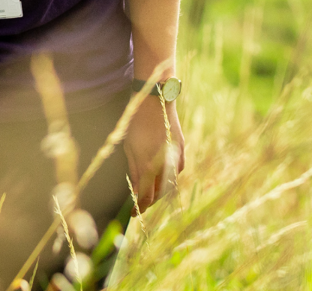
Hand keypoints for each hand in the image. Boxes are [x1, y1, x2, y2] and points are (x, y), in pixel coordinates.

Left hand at [124, 95, 184, 212]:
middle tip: (140, 203)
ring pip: (171, 184)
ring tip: (149, 190)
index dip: (140, 208)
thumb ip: (134, 171)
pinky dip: (169, 177)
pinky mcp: (182, 149)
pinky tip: (160, 176)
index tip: (133, 212)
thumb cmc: (136, 121)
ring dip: (160, 190)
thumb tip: (136, 192)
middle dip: (150, 201)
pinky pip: (177, 171)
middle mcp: (165, 164)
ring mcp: (176, 157)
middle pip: (160, 194)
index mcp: (148, 165)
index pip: (146, 197)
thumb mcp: (129, 146)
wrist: (156, 99)